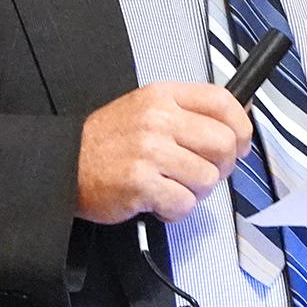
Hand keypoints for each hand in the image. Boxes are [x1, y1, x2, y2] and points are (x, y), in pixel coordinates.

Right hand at [78, 83, 252, 224]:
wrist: (64, 164)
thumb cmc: (106, 141)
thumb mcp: (147, 108)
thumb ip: (188, 112)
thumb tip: (237, 120)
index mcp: (163, 97)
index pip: (223, 102)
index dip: (241, 127)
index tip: (240, 143)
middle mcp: (159, 120)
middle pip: (224, 144)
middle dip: (221, 166)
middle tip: (203, 172)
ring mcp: (150, 152)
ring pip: (208, 178)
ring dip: (195, 191)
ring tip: (171, 186)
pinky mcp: (141, 184)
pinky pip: (184, 204)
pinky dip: (175, 210)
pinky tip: (158, 201)